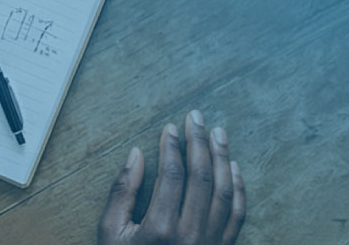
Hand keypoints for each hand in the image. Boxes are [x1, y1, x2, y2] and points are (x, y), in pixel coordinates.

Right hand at [97, 113, 245, 244]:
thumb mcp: (110, 234)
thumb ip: (122, 192)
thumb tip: (136, 154)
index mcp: (160, 229)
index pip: (171, 174)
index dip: (171, 146)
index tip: (170, 127)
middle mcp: (190, 236)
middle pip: (201, 177)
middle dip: (198, 142)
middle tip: (196, 117)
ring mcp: (210, 244)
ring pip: (223, 192)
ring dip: (222, 158)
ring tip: (218, 133)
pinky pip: (238, 215)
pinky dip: (238, 188)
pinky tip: (233, 167)